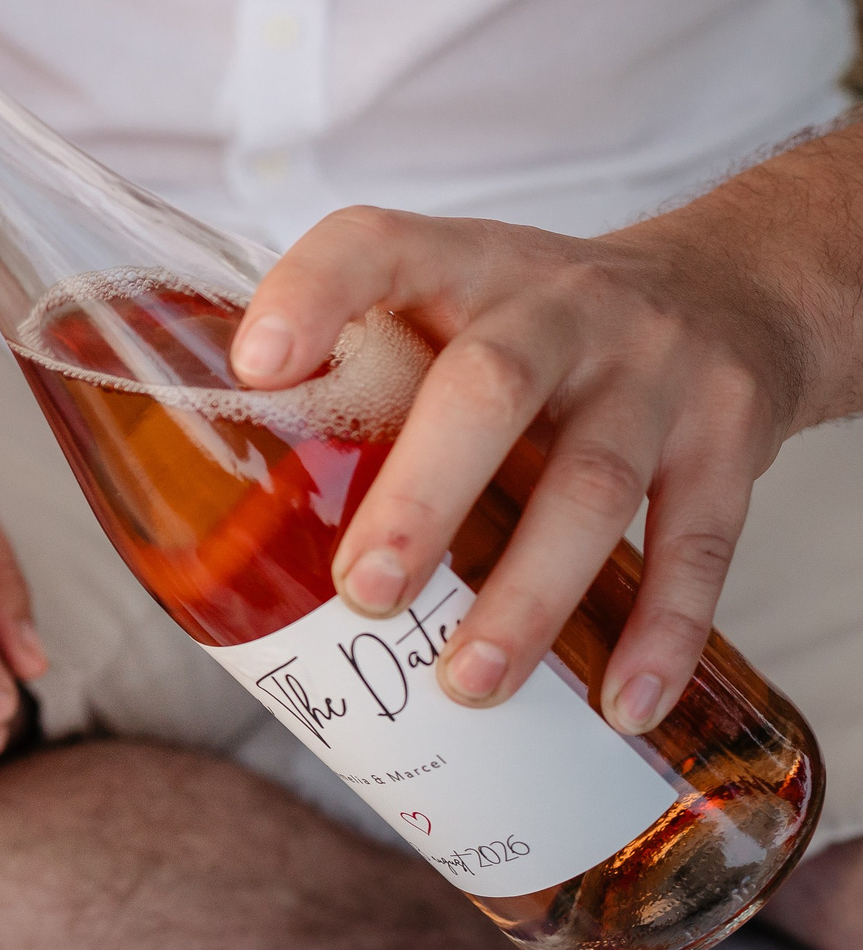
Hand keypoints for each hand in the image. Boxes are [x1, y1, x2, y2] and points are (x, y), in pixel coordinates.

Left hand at [231, 206, 800, 732]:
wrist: (734, 291)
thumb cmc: (537, 327)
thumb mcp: (450, 306)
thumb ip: (357, 373)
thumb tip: (214, 506)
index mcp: (461, 266)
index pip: (375, 245)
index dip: (312, 294)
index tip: (256, 366)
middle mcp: (558, 306)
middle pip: (491, 387)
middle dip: (421, 497)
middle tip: (362, 593)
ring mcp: (651, 371)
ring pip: (594, 483)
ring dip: (527, 595)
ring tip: (466, 683)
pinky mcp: (729, 438)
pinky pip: (698, 543)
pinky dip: (660, 631)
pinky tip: (621, 704)